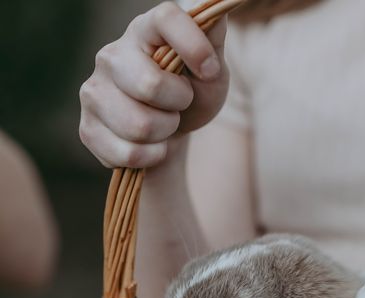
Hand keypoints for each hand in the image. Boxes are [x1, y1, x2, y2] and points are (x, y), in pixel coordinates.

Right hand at [79, 2, 228, 168]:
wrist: (168, 137)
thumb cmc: (191, 97)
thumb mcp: (211, 71)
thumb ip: (213, 39)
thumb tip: (216, 4)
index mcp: (144, 30)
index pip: (166, 18)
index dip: (192, 44)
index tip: (210, 69)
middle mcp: (111, 55)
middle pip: (150, 85)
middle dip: (178, 105)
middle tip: (179, 104)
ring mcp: (93, 92)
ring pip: (140, 126)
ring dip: (165, 134)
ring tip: (164, 125)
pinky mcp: (87, 129)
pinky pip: (128, 153)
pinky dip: (151, 156)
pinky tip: (150, 146)